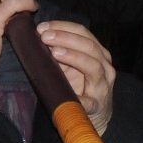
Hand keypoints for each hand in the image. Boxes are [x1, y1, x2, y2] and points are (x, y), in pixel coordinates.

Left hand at [37, 20, 115, 134]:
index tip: (43, 27)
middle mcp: (105, 66)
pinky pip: (89, 102)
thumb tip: (38, 37)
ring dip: (74, 57)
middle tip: (44, 36)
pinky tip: (72, 95)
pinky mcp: (97, 105)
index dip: (63, 27)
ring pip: (94, 66)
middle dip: (65, 37)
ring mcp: (103, 86)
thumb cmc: (81, 87)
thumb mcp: (72, 66)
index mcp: (98, 53)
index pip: (83, 33)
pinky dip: (81, 99)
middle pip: (89, 46)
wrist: (97, 116)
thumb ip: (59, 52)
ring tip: (55, 52)